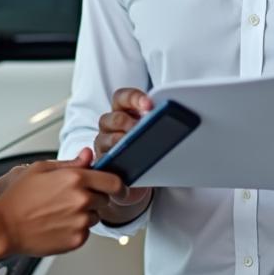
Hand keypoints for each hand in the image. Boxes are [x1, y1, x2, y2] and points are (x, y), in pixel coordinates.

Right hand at [0, 155, 124, 255]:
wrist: (4, 226)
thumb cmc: (18, 197)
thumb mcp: (41, 168)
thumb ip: (71, 162)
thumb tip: (88, 155)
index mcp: (76, 179)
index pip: (114, 182)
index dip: (118, 185)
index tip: (118, 188)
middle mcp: (82, 200)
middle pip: (105, 199)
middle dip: (94, 198)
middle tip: (71, 199)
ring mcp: (80, 222)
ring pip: (95, 217)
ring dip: (85, 214)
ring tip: (59, 212)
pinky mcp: (76, 240)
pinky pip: (85, 232)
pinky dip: (76, 229)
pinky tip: (57, 223)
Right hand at [95, 88, 154, 209]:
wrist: (142, 177)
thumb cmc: (146, 149)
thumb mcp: (152, 131)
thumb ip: (156, 121)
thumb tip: (171, 116)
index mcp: (123, 110)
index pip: (123, 97)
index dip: (134, 98)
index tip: (149, 105)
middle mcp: (110, 124)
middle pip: (114, 118)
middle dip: (128, 122)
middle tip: (140, 128)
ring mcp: (103, 142)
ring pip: (106, 138)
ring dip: (120, 141)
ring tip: (134, 146)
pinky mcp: (102, 161)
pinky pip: (104, 158)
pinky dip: (114, 159)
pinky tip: (127, 162)